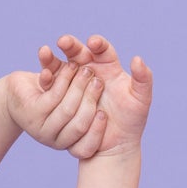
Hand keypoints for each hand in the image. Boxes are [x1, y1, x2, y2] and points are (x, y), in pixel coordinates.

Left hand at [4, 61, 105, 155]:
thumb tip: (109, 117)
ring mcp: (39, 128)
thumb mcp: (73, 107)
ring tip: (87, 70)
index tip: (106, 113)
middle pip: (79, 125)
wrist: (18, 92)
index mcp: (66, 143)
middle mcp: (52, 140)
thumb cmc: (50, 97)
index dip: (98, 131)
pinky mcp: (30, 110)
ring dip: (79, 86)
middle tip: (99, 81)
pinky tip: (71, 65)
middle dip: (91, 101)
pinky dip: (65, 78)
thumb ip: (89, 112)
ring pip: (67, 108)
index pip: (87, 146)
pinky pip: (55, 94)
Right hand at [39, 35, 151, 158]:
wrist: (115, 145)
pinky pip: (52, 87)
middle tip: (63, 41)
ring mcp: (73, 84)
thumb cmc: (131, 121)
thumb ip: (143, 79)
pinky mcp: (61, 98)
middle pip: (77, 53)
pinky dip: (47, 80)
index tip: (93, 43)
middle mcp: (89, 72)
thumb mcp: (141, 100)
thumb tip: (137, 59)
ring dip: (53, 59)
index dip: (97, 44)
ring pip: (61, 67)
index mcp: (108, 67)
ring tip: (45, 52)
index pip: (101, 49)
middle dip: (70, 46)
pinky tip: (43, 76)